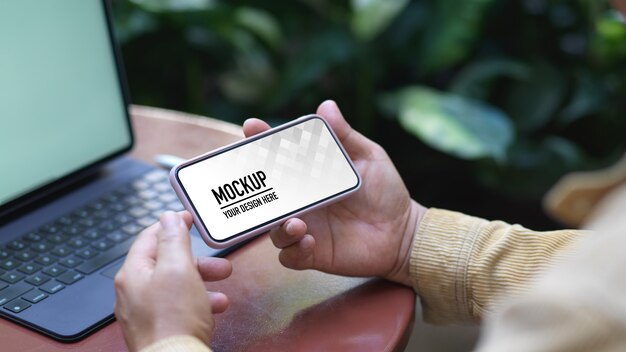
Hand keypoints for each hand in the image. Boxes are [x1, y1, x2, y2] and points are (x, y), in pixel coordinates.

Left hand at [114, 211, 231, 351]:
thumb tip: (168, 218)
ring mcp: (144, 313)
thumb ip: (173, 240)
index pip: (149, 237)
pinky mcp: (157, 329)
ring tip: (221, 289)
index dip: (171, 225)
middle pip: (166, 264)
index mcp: (133, 273)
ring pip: (175, 287)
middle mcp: (133, 293)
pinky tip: (213, 308)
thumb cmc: (173, 320)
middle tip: (216, 261)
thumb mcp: (178, 268)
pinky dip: (197, 303)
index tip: (188, 219)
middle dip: (196, 261)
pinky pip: (178, 308)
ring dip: (201, 283)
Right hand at [243, 100, 426, 285]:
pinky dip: (293, 248)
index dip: (261, 140)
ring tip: (296, 222)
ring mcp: (304, 227)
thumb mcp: (368, 157)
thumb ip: (345, 136)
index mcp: (309, 174)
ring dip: (278, 224)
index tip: (252, 127)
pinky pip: (290, 254)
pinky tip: (308, 241)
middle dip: (253, 184)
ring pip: (273, 227)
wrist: (401, 231)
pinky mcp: (311, 252)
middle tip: (255, 179)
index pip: (278, 155)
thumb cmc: (384, 191)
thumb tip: (326, 106)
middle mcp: (300, 200)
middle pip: (266, 192)